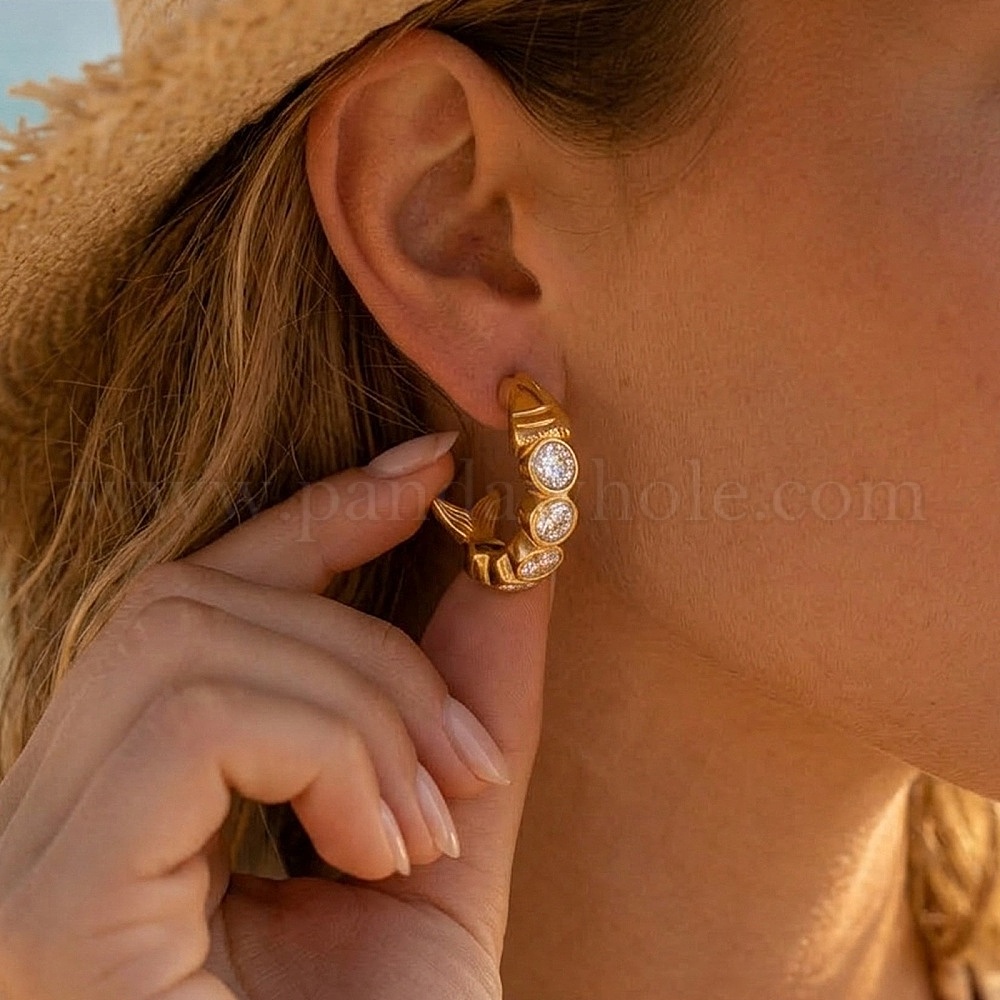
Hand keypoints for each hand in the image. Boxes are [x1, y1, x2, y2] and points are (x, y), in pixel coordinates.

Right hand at [0, 431, 552, 999]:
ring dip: (357, 704)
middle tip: (464, 755)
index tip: (431, 467)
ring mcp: (31, 858)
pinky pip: (194, 716)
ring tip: (431, 822)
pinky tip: (382, 851)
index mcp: (129, 804)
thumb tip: (517, 556)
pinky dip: (325, 751)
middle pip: (189, 598)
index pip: (197, 597)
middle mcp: (43, 816)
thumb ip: (470, 696)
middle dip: (361, 639)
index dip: (313, 514)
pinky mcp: (52, 899)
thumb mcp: (446, 841)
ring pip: (192, 636)